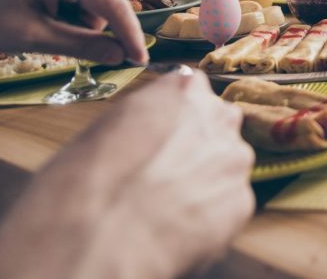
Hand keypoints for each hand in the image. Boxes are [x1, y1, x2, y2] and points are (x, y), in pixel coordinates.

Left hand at [0, 0, 146, 64]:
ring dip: (66, 27)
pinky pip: (65, 1)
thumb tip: (119, 55)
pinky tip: (29, 23)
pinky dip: (55, 19)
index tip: (140, 60)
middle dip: (84, 30)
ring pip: (82, 7)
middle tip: (50, 44)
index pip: (114, 4)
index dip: (129, 35)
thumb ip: (81, 45)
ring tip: (30, 32)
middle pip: (99, 5)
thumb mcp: (31, 36)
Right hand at [0, 70, 254, 278]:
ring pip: (227, 166)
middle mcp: (219, 119)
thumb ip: (145, 115)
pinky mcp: (242, 202)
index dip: (177, 116)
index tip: (164, 134)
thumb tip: (150, 124)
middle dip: (198, 145)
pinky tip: (178, 227)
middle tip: (165, 173)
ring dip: (206, 180)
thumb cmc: (85, 182)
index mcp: (184, 90)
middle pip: (218, 125)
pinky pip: (229, 205)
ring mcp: (235, 161)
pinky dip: (210, 215)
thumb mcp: (105, 127)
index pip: (194, 89)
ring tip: (168, 205)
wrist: (97, 238)